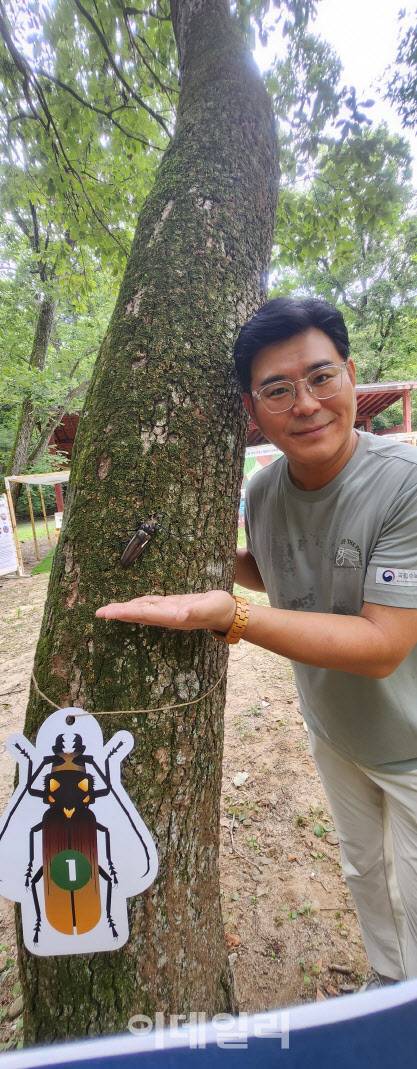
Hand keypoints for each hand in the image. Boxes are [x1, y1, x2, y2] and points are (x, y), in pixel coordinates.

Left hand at [95, 590, 236, 633]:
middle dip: (118, 613)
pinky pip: (150, 605)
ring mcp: (168, 612)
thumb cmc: (219, 609)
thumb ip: (194, 612)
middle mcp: (166, 616)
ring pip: (141, 610)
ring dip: (125, 610)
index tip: (106, 613)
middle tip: (98, 612)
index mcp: (170, 616)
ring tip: (109, 610)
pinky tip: (132, 604)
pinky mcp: (172, 605)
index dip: (123, 613)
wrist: (228, 613)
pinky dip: (138, 604)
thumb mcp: (208, 608)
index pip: (141, 614)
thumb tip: (179, 616)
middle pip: (137, 614)